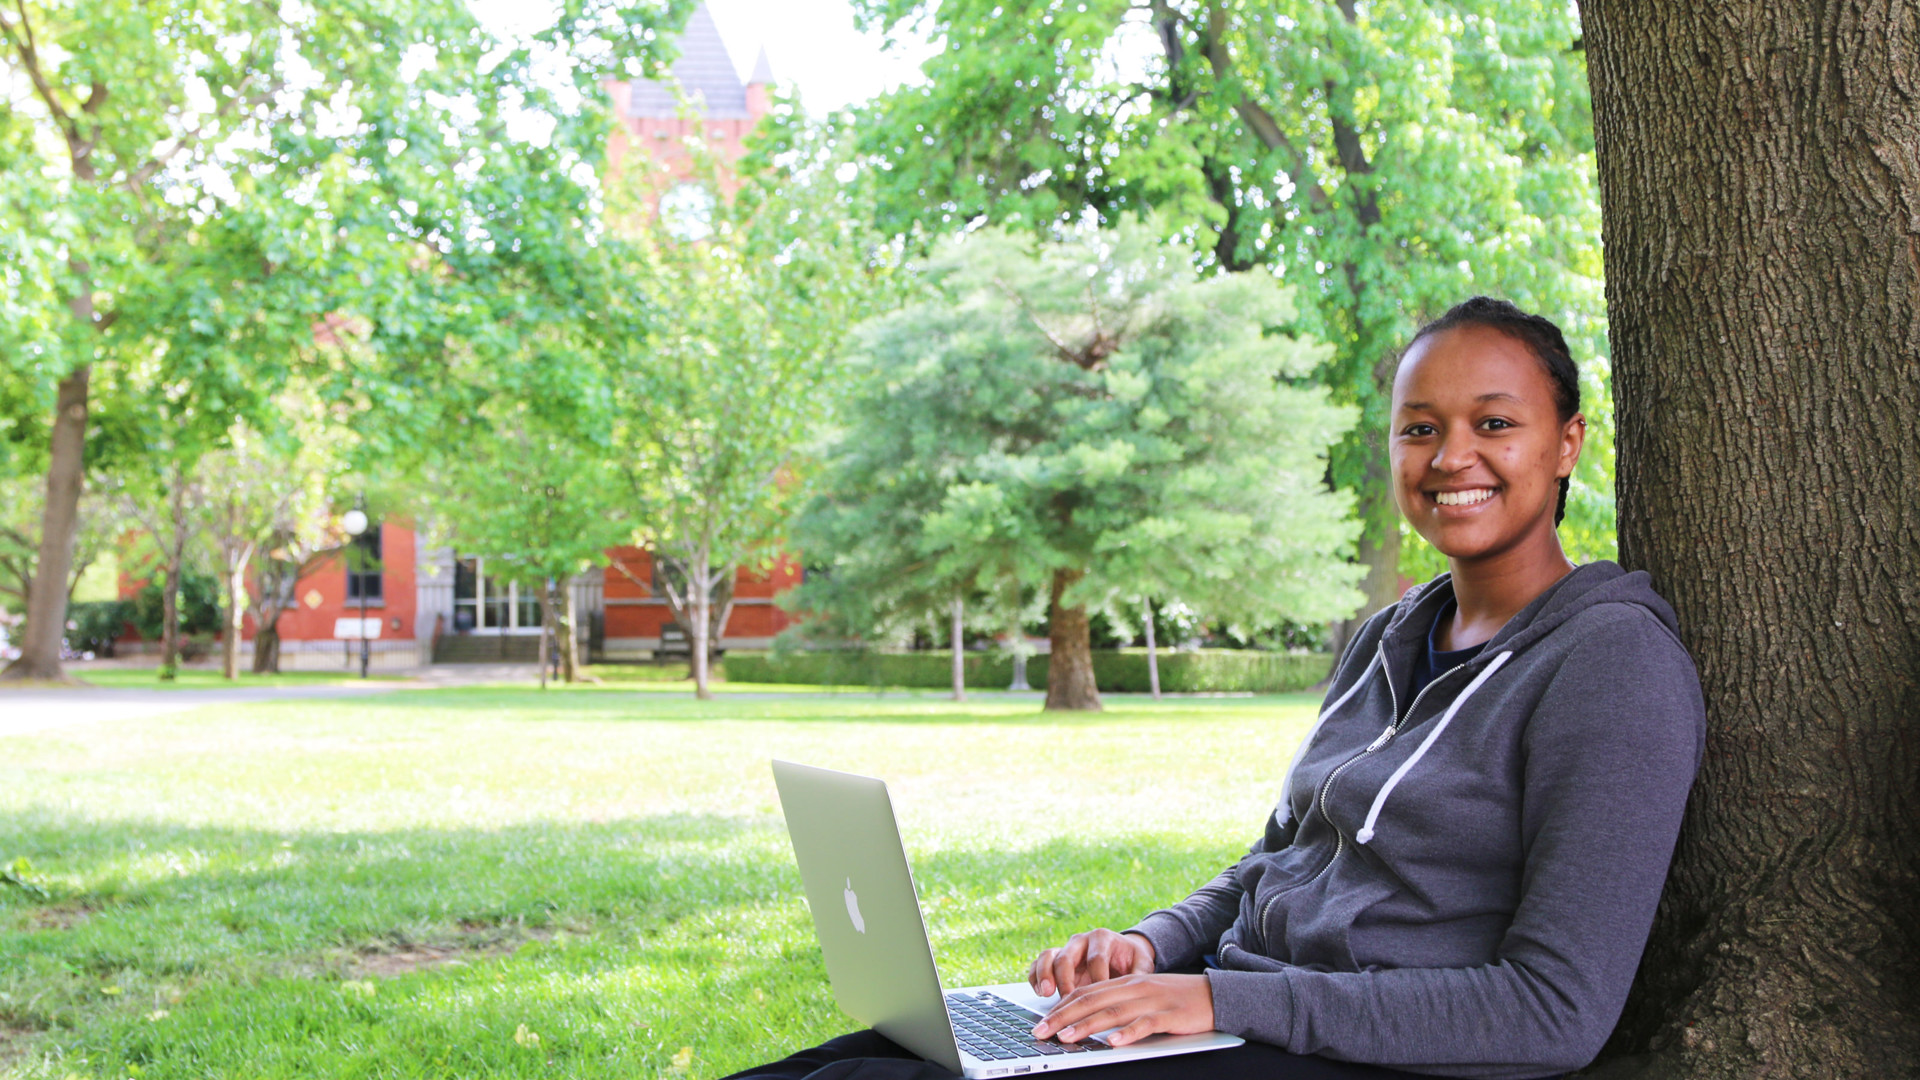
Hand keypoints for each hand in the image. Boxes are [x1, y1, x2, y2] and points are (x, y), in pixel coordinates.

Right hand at [1028, 928, 1155, 997]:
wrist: (1124, 951)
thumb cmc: (1133, 960)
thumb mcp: (1142, 964)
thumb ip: (1140, 975)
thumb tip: (1140, 992)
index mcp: (1103, 938)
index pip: (1096, 959)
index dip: (1095, 980)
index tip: (1098, 1000)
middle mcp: (1081, 940)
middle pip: (1067, 956)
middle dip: (1065, 979)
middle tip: (1066, 998)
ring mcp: (1066, 948)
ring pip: (1048, 956)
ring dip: (1044, 974)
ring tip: (1045, 993)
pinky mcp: (1055, 959)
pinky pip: (1038, 963)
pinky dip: (1035, 976)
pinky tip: (1039, 993)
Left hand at [1031, 973, 1214, 1047]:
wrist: (1213, 994)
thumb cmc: (1175, 999)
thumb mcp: (1142, 996)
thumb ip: (1117, 1004)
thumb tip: (1086, 1020)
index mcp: (1125, 983)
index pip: (1085, 993)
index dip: (1061, 1008)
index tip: (1040, 1023)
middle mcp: (1134, 988)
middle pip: (1092, 1001)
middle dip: (1063, 1017)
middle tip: (1041, 1032)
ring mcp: (1151, 1000)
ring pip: (1113, 1011)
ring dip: (1087, 1025)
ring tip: (1067, 1037)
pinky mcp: (1169, 1015)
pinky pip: (1146, 1024)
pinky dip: (1128, 1033)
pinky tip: (1114, 1042)